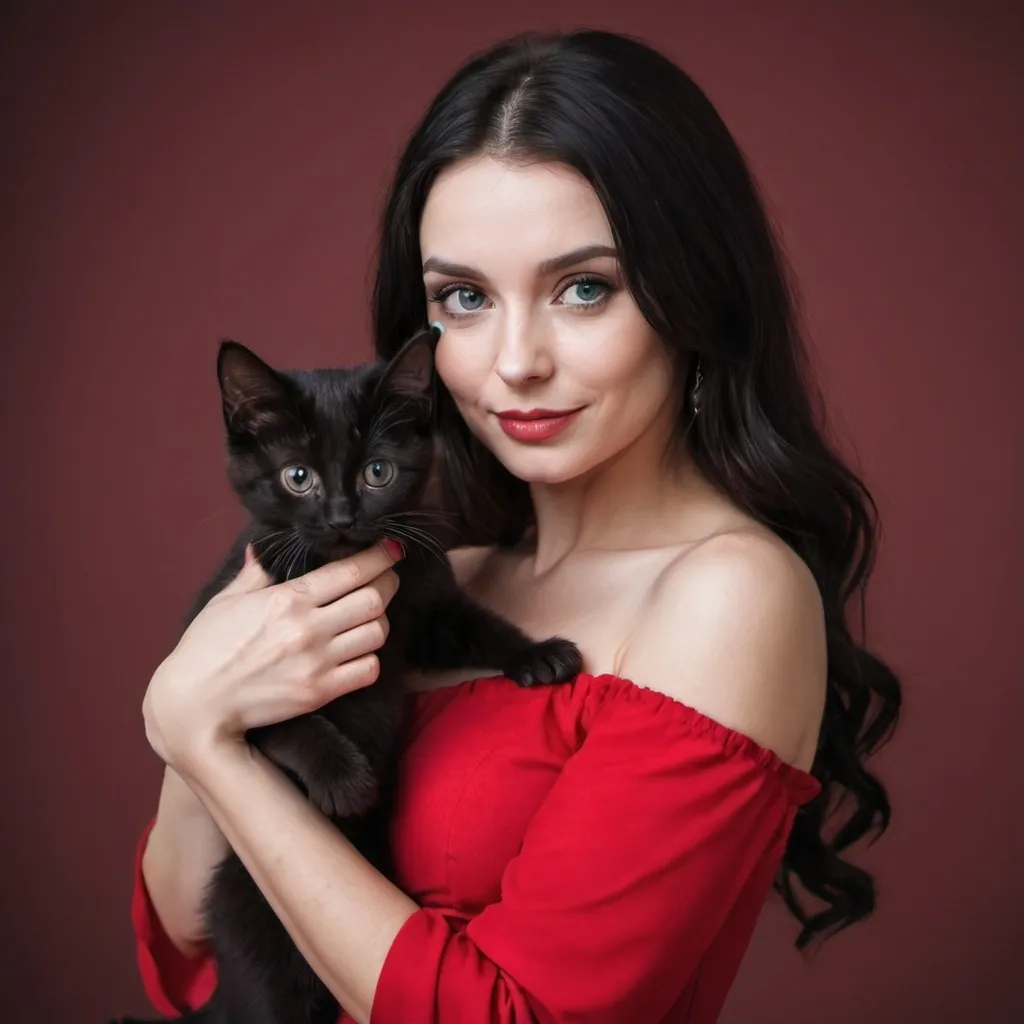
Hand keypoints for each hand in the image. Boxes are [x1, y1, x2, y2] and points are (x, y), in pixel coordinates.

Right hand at [142, 540, 402, 776]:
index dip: (381, 556)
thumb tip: (260, 550)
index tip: (393, 549)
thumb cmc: (205, 649)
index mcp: (287, 598)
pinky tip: (359, 652)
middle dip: (388, 584)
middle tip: (387, 580)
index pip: (351, 570)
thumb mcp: (226, 602)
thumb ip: (254, 574)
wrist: (195, 706)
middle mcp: (308, 628)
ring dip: (379, 622)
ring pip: (378, 633)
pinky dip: (371, 658)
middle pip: (375, 598)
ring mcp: (317, 662)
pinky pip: (369, 669)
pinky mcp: (320, 692)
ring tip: (369, 617)